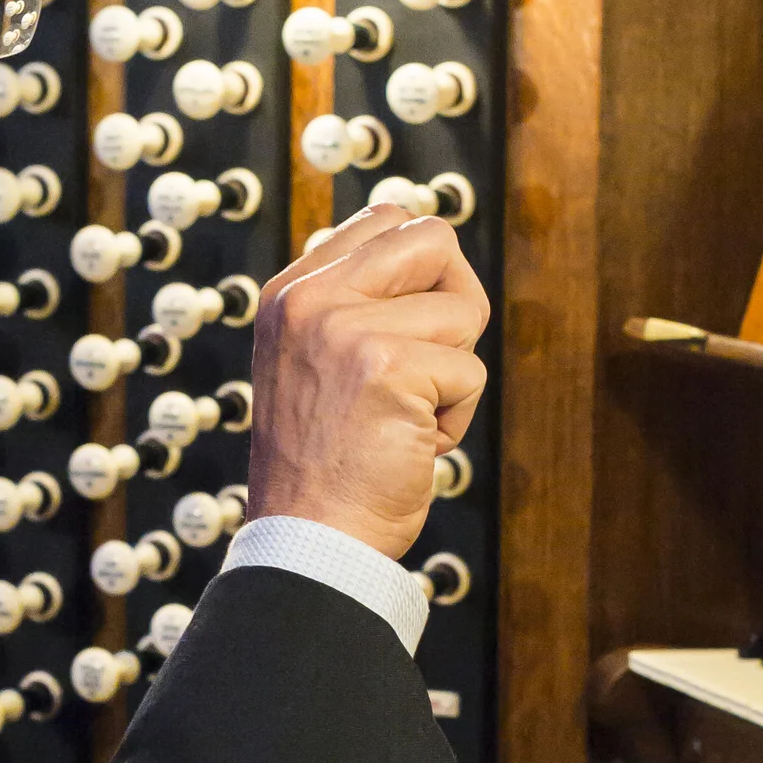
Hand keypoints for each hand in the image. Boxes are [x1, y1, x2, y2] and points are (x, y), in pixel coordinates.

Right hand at [245, 208, 488, 563]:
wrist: (309, 542)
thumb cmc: (327, 465)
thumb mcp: (319, 362)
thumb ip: (360, 304)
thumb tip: (439, 254)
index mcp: (291, 293)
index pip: (387, 220)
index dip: (425, 272)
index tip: (410, 330)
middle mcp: (310, 300)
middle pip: (434, 238)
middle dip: (456, 301)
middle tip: (431, 361)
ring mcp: (345, 329)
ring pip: (462, 311)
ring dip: (454, 373)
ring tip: (407, 417)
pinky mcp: (388, 368)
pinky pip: (471, 371)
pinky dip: (456, 418)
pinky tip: (410, 445)